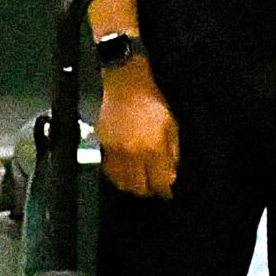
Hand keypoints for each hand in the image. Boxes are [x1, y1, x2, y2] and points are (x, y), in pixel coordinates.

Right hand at [98, 56, 180, 198]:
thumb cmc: (149, 99)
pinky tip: (125, 173)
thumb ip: (172, 150)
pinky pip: (110, 172)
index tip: (167, 192)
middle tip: (154, 187)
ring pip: (123, 183)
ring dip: (132, 186)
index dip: (164, 191)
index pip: (160, 181)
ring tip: (140, 182)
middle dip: (149, 190)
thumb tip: (171, 173)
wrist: (123, 83)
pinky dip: (118, 177)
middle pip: (140, 187)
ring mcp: (116, 151)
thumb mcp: (170, 122)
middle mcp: (134, 153)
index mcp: (154, 146)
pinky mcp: (103, 147)